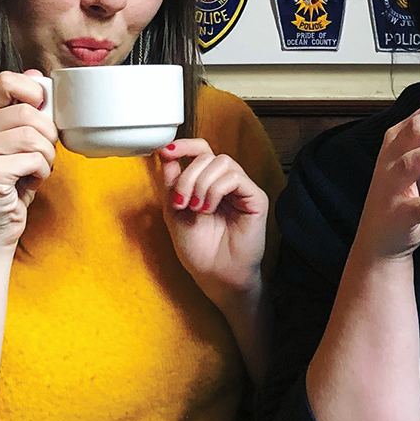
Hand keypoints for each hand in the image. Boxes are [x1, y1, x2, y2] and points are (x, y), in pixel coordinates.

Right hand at [0, 70, 56, 248]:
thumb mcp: (19, 144)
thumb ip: (24, 110)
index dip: (34, 93)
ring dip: (47, 158)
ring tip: (34, 172)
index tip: (42, 115)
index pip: (6, 80)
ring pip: (34, 136)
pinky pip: (33, 160)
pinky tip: (27, 185)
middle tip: (41, 157)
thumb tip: (35, 73)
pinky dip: (41, 174)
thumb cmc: (11, 185)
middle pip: (28, 112)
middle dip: (49, 137)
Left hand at [157, 139, 269, 302]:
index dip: (183, 145)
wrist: (214, 275)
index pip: (200, 150)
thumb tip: (163, 152)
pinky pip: (234, 177)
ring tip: (196, 209)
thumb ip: (171, 181)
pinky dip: (216, 190)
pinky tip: (209, 209)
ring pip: (221, 162)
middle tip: (181, 202)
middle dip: (187, 176)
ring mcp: (241, 189)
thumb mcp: (174, 209)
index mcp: (207, 182)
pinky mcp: (255, 197)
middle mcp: (225, 182)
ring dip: (201, 184)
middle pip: (206, 155)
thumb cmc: (197, 249)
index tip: (165, 151)